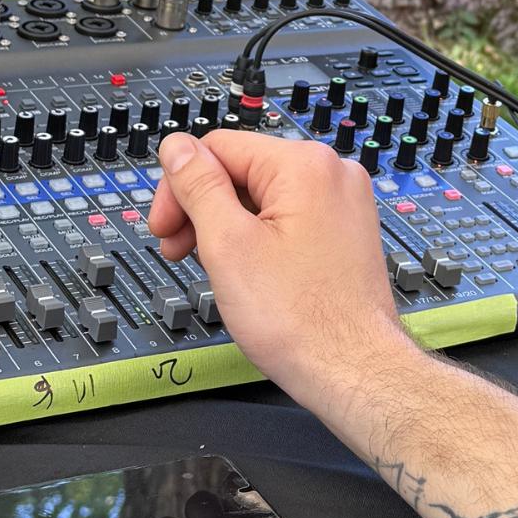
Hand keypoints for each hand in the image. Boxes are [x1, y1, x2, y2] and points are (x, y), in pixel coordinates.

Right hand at [149, 131, 406, 415]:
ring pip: (263, 196)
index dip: (179, 187)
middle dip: (202, 207)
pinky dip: (258, 238)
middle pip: (241, 169)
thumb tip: (178, 148)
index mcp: (305, 164)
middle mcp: (332, 173)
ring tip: (211, 266)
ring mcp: (344, 204)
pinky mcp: (346, 232)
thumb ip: (198, 186)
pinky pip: (289, 218)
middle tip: (178, 249)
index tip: (164, 226)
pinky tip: (245, 270)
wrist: (353, 370)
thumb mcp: (227, 244)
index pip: (218, 147)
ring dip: (227, 225)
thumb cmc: (301, 319)